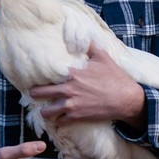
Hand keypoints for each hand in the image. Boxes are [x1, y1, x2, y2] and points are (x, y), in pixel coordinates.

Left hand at [30, 42, 147, 129]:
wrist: (126, 99)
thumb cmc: (115, 77)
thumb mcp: (103, 57)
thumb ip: (90, 47)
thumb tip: (84, 37)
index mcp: (72, 73)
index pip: (48, 74)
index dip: (40, 75)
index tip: (36, 76)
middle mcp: (68, 90)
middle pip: (41, 93)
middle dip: (35, 93)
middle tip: (32, 93)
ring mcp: (71, 105)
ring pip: (47, 112)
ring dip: (45, 111)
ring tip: (44, 110)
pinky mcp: (77, 117)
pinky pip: (60, 122)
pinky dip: (58, 122)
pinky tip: (58, 120)